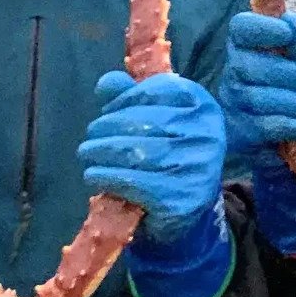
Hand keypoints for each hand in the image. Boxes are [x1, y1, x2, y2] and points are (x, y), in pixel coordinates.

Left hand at [80, 72, 226, 241]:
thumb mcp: (156, 122)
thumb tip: (107, 83)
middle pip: (144, 122)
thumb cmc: (169, 157)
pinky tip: (94, 175)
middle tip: (90, 137)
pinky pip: (133, 181)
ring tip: (87, 154)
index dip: (126, 98)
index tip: (108, 110)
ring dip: (101, 151)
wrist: (188, 213)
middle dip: (108, 127)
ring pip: (135, 152)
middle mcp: (207, 135)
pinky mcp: (180, 199)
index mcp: (204, 108)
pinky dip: (106, 175)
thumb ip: (132, 97)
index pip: (158, 90)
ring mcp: (197, 169)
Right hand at [220, 11, 295, 160]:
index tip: (288, 34)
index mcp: (247, 43)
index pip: (241, 28)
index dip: (262, 29)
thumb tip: (289, 21)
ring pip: (260, 99)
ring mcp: (234, 101)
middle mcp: (234, 69)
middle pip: (252, 67)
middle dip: (294, 75)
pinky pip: (268, 126)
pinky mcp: (242, 130)